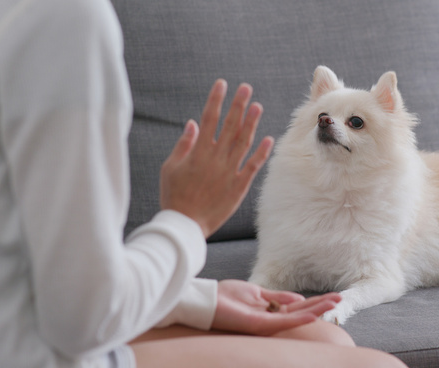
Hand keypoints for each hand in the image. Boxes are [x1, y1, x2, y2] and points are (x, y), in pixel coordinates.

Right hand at [160, 80, 273, 236]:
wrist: (185, 224)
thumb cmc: (174, 195)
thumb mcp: (170, 168)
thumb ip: (183, 145)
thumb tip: (192, 123)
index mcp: (198, 152)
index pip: (208, 119)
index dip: (216, 100)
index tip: (222, 84)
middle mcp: (215, 158)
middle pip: (229, 126)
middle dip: (237, 105)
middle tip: (246, 88)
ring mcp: (228, 171)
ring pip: (243, 142)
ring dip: (251, 123)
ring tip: (257, 106)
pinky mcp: (238, 186)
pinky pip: (252, 166)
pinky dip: (261, 153)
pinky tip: (268, 139)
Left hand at [211, 280, 340, 335]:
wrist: (205, 302)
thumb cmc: (225, 297)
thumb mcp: (256, 292)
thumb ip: (277, 296)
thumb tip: (298, 297)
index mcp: (270, 310)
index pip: (297, 306)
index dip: (314, 301)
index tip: (332, 296)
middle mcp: (270, 318)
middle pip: (301, 311)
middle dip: (321, 305)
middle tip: (340, 299)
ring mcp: (265, 322)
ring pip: (296, 317)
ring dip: (316, 310)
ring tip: (334, 304)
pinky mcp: (258, 325)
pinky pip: (281, 322)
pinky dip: (298, 318)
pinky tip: (312, 314)